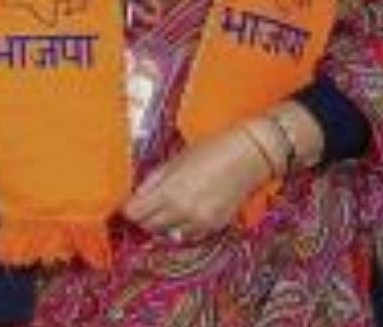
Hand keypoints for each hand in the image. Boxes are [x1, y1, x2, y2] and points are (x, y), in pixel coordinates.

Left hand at [122, 124, 273, 239]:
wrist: (251, 155)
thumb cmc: (214, 148)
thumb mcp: (178, 158)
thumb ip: (154, 180)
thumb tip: (136, 196)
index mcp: (170, 191)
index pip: (134, 213)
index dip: (130, 207)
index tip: (133, 202)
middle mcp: (183, 211)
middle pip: (148, 226)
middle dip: (145, 215)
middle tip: (150, 203)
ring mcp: (200, 222)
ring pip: (167, 233)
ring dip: (164, 223)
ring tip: (172, 206)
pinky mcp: (214, 227)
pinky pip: (188, 234)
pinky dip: (183, 226)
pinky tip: (190, 210)